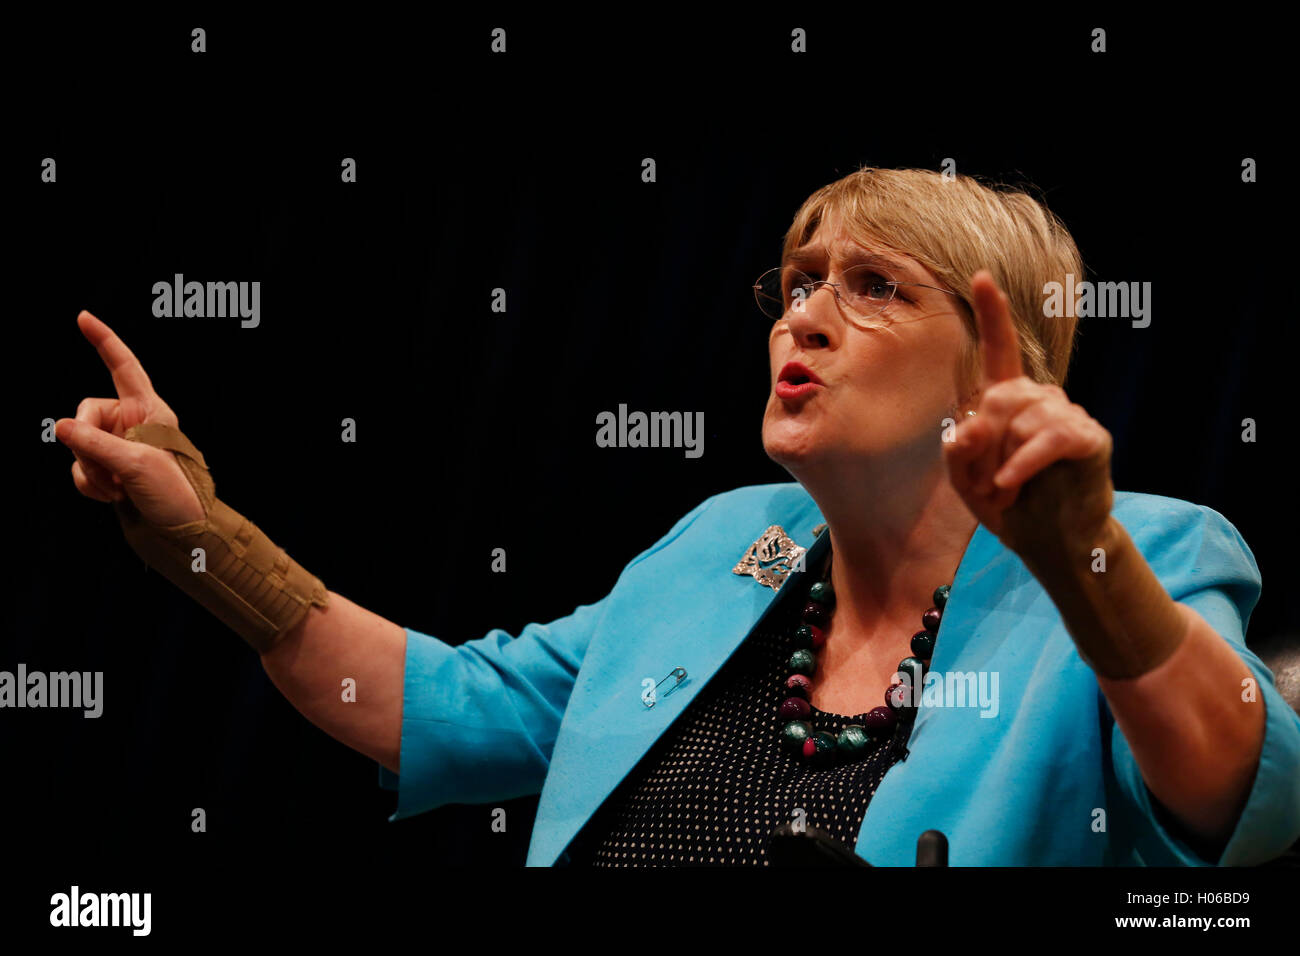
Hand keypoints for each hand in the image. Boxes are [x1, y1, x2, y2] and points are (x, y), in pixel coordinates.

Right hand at [56, 311, 205, 526]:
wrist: (184, 531)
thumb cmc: (176, 494)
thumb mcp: (138, 465)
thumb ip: (96, 444)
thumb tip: (60, 427)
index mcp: (151, 410)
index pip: (124, 367)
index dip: (104, 341)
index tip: (83, 317)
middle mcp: (132, 421)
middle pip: (84, 414)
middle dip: (87, 446)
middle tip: (113, 473)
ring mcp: (118, 444)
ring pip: (77, 445)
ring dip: (91, 471)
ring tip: (120, 489)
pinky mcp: (108, 466)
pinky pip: (80, 468)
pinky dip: (89, 484)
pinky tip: (113, 497)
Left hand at [943, 272, 1114, 561]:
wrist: (1048, 541)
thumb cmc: (1008, 503)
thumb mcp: (965, 479)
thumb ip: (957, 450)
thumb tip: (972, 427)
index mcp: (1007, 399)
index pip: (999, 349)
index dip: (991, 314)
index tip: (980, 276)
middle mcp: (1039, 397)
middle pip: (996, 400)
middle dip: (980, 449)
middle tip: (984, 486)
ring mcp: (1067, 414)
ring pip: (1019, 422)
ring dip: (1000, 464)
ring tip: (1005, 492)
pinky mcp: (1088, 438)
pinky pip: (1047, 439)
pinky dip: (1022, 464)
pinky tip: (1011, 485)